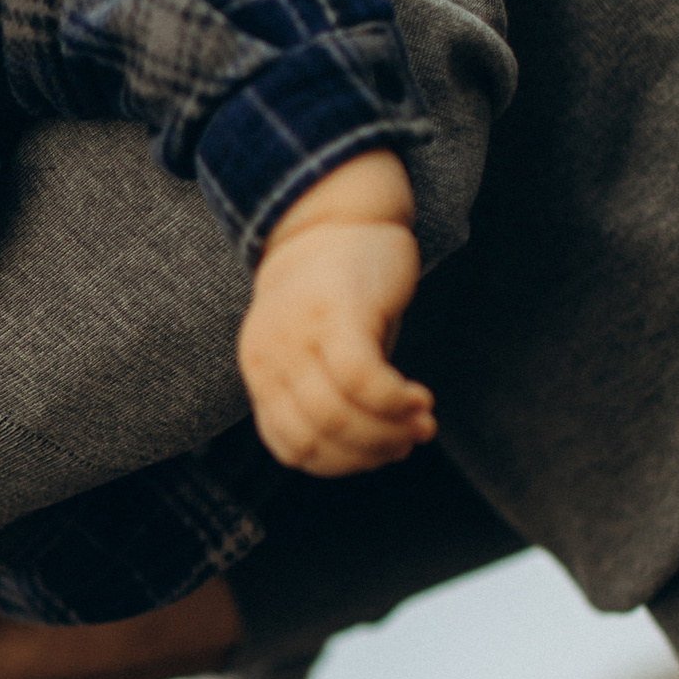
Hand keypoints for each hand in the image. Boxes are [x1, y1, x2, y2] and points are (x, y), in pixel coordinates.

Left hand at [239, 154, 434, 474]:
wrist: (337, 214)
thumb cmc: (336, 292)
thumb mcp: (318, 351)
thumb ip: (332, 398)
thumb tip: (379, 452)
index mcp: (258, 369)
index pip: (290, 447)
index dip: (341, 465)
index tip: (381, 455)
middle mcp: (270, 354)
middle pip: (317, 436)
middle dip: (370, 452)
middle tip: (409, 441)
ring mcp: (299, 333)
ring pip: (339, 415)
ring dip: (388, 433)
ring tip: (420, 424)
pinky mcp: (338, 312)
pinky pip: (363, 380)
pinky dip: (395, 403)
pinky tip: (420, 400)